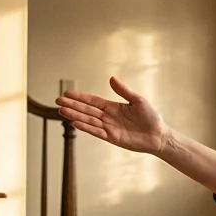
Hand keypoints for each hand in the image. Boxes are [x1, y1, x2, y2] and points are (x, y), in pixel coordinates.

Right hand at [56, 76, 170, 155]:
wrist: (158, 135)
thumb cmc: (151, 117)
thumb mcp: (138, 100)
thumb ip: (124, 91)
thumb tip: (111, 78)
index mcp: (113, 107)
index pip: (92, 101)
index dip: (80, 97)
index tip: (67, 93)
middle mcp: (108, 117)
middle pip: (86, 110)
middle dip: (72, 105)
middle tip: (57, 101)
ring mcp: (109, 127)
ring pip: (88, 120)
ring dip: (75, 115)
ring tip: (61, 110)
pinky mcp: (112, 137)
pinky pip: (96, 131)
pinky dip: (86, 127)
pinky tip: (75, 123)